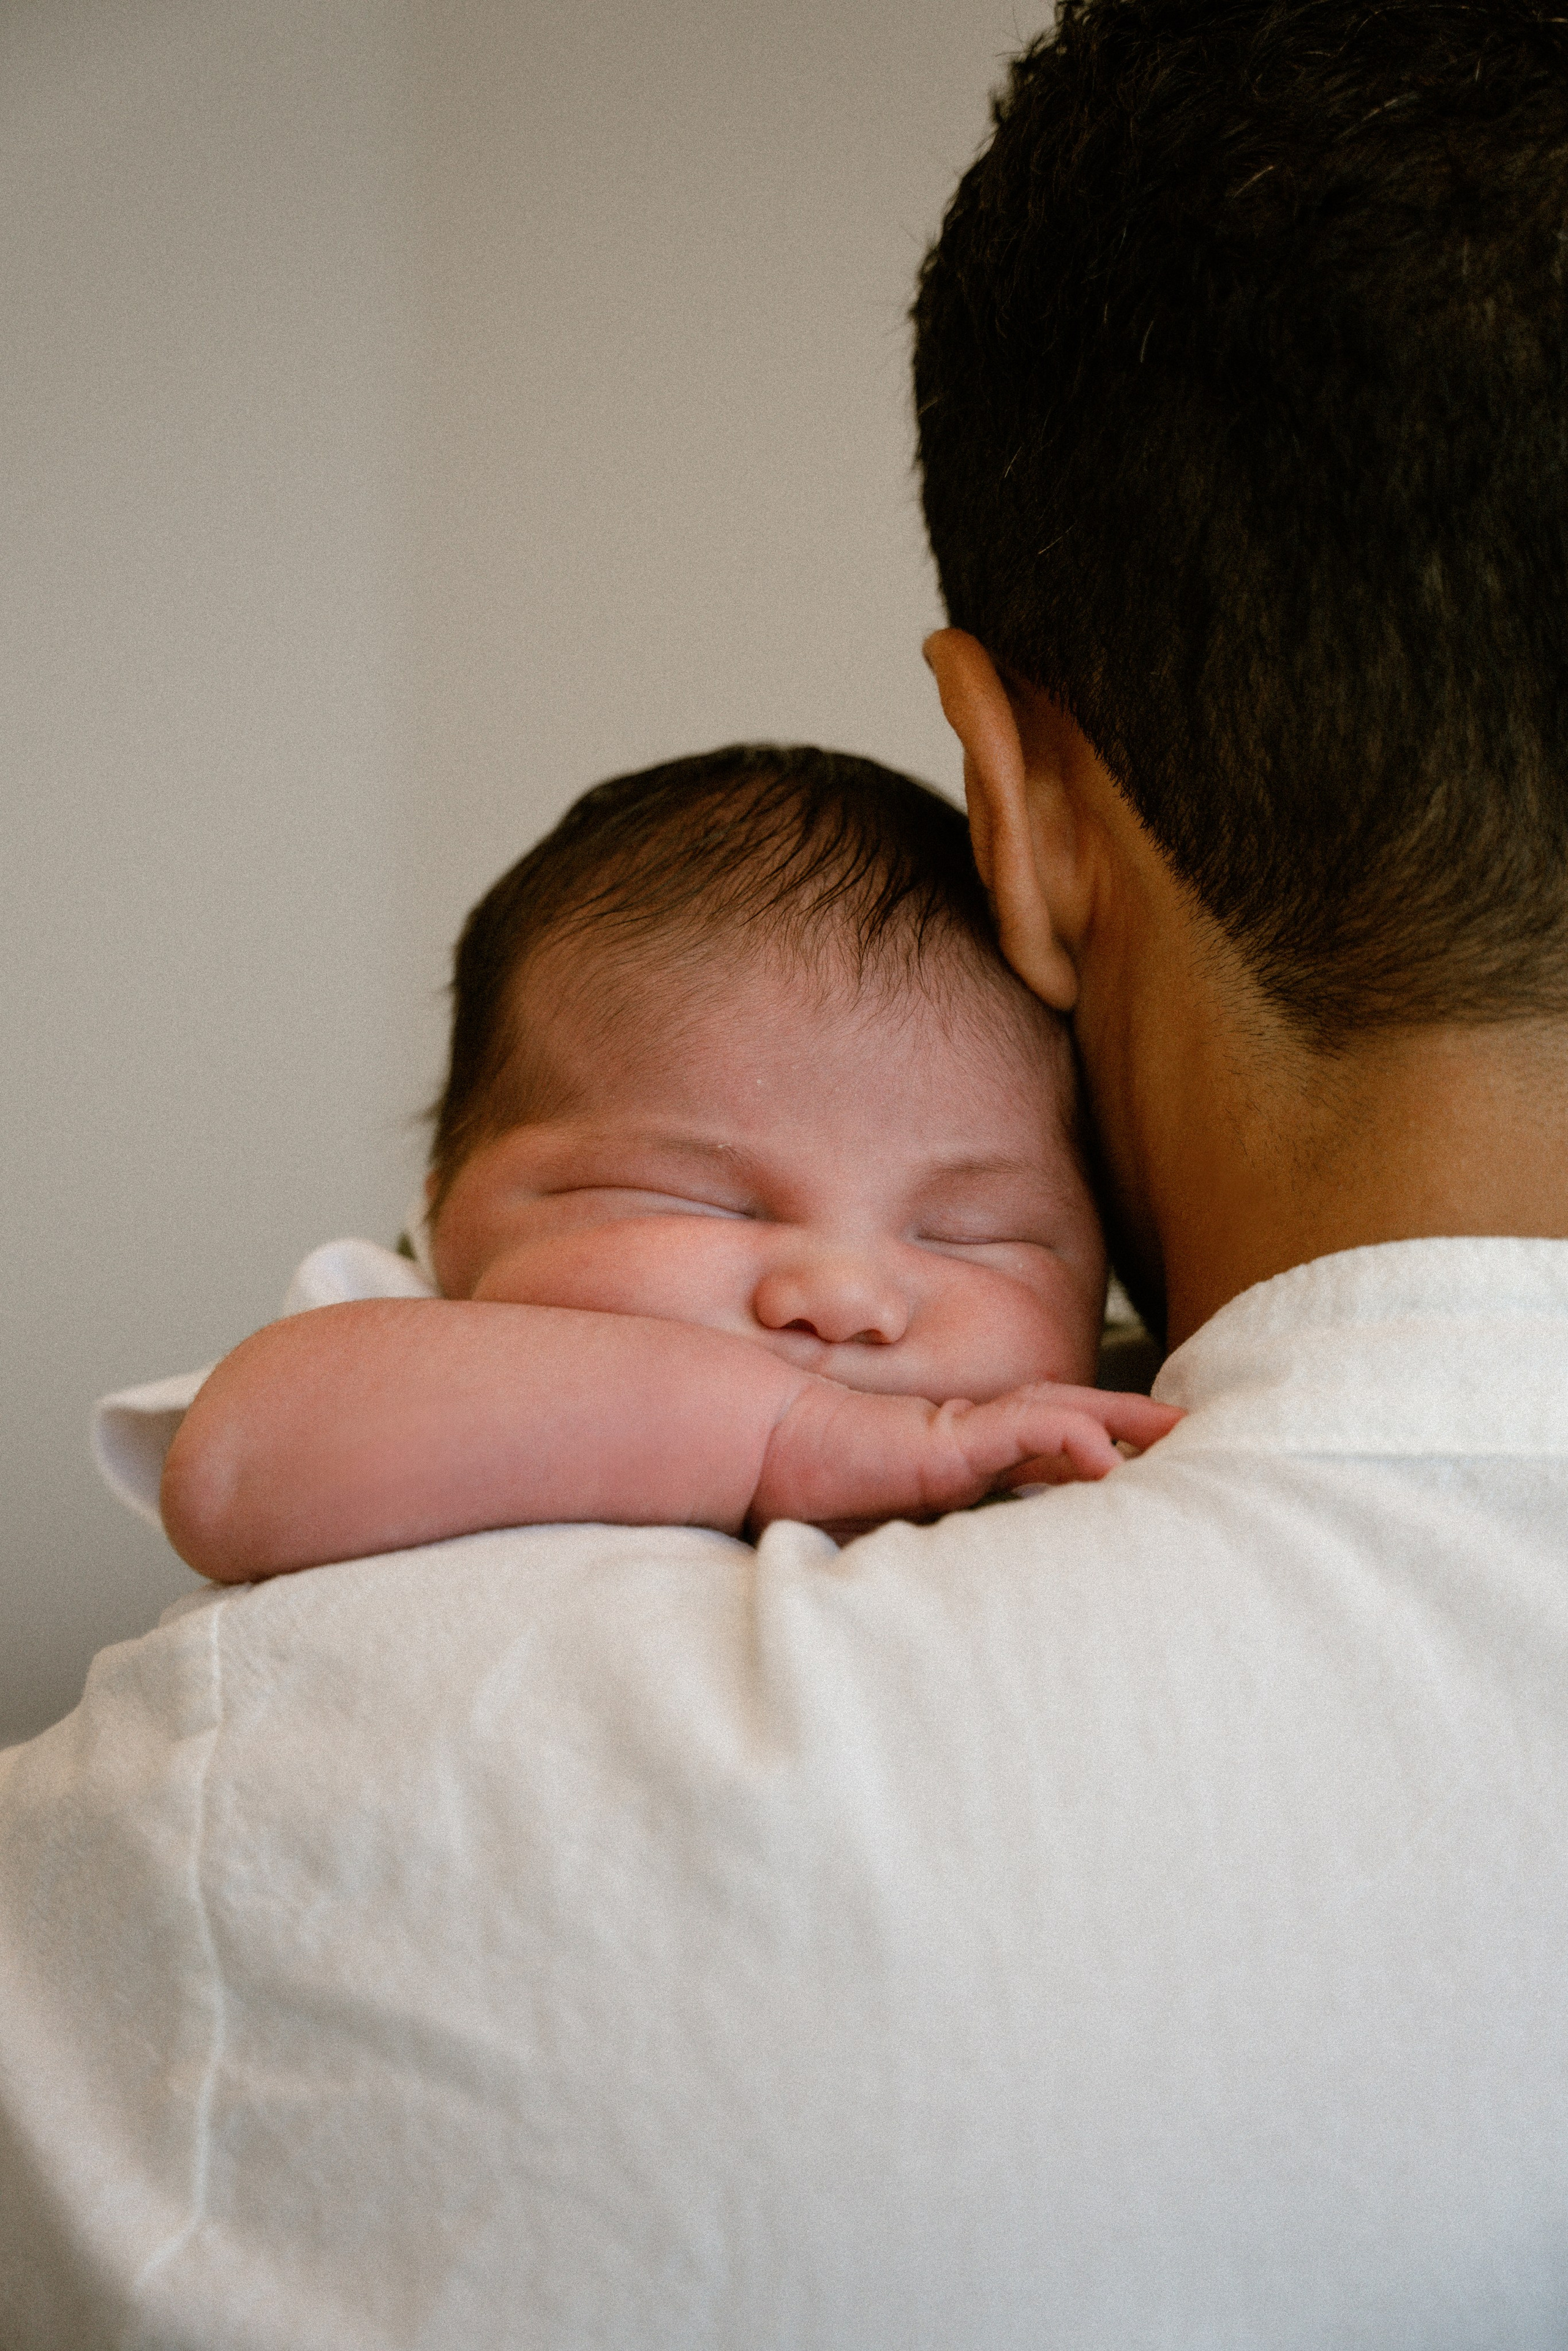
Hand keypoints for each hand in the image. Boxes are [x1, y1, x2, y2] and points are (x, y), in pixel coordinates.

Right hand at [749, 1378, 1182, 1536]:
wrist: (761, 1457)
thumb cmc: (812, 1500)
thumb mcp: (889, 1544)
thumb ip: (936, 1564)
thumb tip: (980, 1626)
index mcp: (963, 1463)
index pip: (1045, 1451)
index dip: (1098, 1451)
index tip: (1149, 1465)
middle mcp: (970, 1441)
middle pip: (1068, 1420)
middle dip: (1133, 1422)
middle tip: (1194, 1429)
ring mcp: (961, 1433)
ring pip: (1057, 1413)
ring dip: (1120, 1418)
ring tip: (1176, 1428)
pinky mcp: (947, 1438)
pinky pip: (1018, 1430)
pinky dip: (1065, 1436)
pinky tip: (1104, 1454)